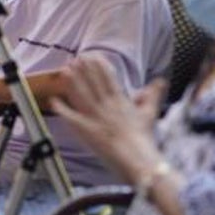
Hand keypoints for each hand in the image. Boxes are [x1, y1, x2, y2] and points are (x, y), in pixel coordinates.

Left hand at [51, 57, 166, 183]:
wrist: (138, 159)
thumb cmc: (144, 139)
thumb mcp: (149, 113)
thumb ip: (152, 96)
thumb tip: (161, 80)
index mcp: (121, 102)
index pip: (109, 79)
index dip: (100, 66)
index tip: (93, 56)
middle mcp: (108, 107)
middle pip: (93, 84)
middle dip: (84, 70)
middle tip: (75, 58)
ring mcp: (96, 119)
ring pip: (82, 96)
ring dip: (72, 83)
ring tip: (64, 71)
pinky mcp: (88, 131)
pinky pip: (73, 118)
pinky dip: (63, 109)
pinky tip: (53, 101)